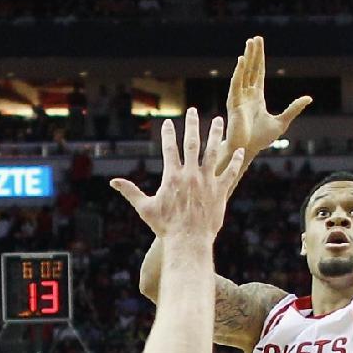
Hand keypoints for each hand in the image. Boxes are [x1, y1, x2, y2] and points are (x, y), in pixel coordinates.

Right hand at [109, 110, 250, 245]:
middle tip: (193, 110)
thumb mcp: (145, 208)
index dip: (168, 133)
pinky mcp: (220, 191)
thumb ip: (130, 191)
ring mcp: (207, 181)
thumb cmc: (165, 227)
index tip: (168, 123)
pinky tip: (239, 150)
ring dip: (215, 134)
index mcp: (172, 176)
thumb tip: (113, 182)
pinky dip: (235, 161)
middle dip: (192, 124)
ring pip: (213, 152)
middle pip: (192, 143)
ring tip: (218, 120)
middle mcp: (191, 175)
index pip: (169, 148)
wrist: (188, 242)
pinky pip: (230, 172)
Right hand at [220, 36, 310, 167]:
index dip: (260, 59)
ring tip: (249, 43)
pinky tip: (242, 60)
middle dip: (253, 53)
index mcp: (257, 97)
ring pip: (244, 73)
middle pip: (251, 69)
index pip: (259, 73)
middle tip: (255, 38)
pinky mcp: (233, 103)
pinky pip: (236, 84)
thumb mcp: (282, 121)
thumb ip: (294, 108)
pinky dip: (239, 72)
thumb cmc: (261, 139)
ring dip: (247, 57)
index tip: (259, 45)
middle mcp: (247, 94)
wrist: (247, 150)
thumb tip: (309, 97)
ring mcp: (239, 97)